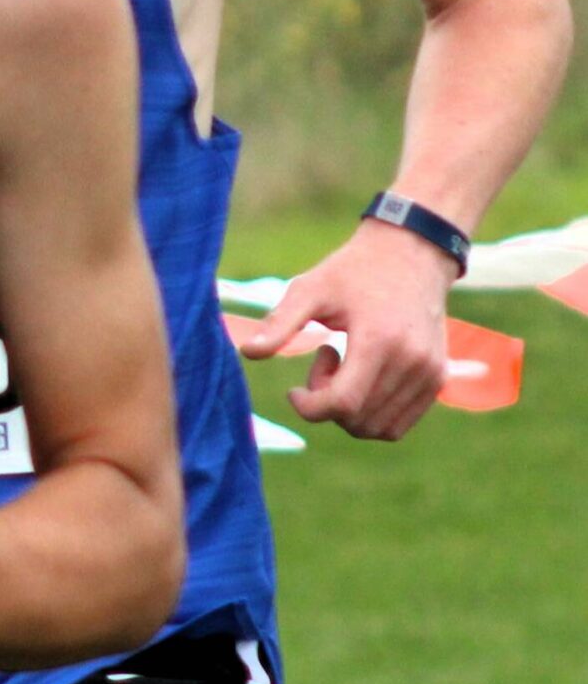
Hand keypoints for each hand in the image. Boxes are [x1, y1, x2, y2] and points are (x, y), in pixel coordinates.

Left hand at [239, 221, 450, 440]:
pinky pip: (397, 425)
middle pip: (357, 420)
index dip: (309, 408)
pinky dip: (371, 415)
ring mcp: (429, 374)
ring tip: (345, 367)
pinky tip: (364, 377)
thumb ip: (280, 322)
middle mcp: (411, 362)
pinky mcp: (437, 380)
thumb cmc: (355, 271)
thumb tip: (247, 352)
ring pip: (377, 429)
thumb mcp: (311, 288)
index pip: (343, 404)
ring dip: (350, 410)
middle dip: (328, 404)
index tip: (294, 391)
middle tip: (325, 361)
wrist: (412, 254)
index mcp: (380, 340)